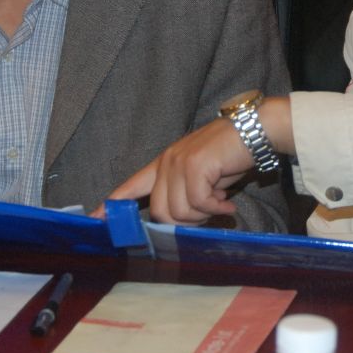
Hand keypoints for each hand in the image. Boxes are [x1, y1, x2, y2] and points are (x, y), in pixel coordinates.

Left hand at [107, 117, 258, 224]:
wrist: (256, 130)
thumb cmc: (232, 155)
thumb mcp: (204, 178)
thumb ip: (187, 195)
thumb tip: (182, 223)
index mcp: (164, 164)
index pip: (132, 185)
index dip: (113, 204)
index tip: (96, 218)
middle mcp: (167, 162)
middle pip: (160, 211)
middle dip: (186, 222)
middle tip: (209, 214)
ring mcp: (179, 162)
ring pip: (179, 211)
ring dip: (204, 215)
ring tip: (220, 204)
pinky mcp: (195, 165)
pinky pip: (198, 203)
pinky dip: (216, 209)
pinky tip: (228, 204)